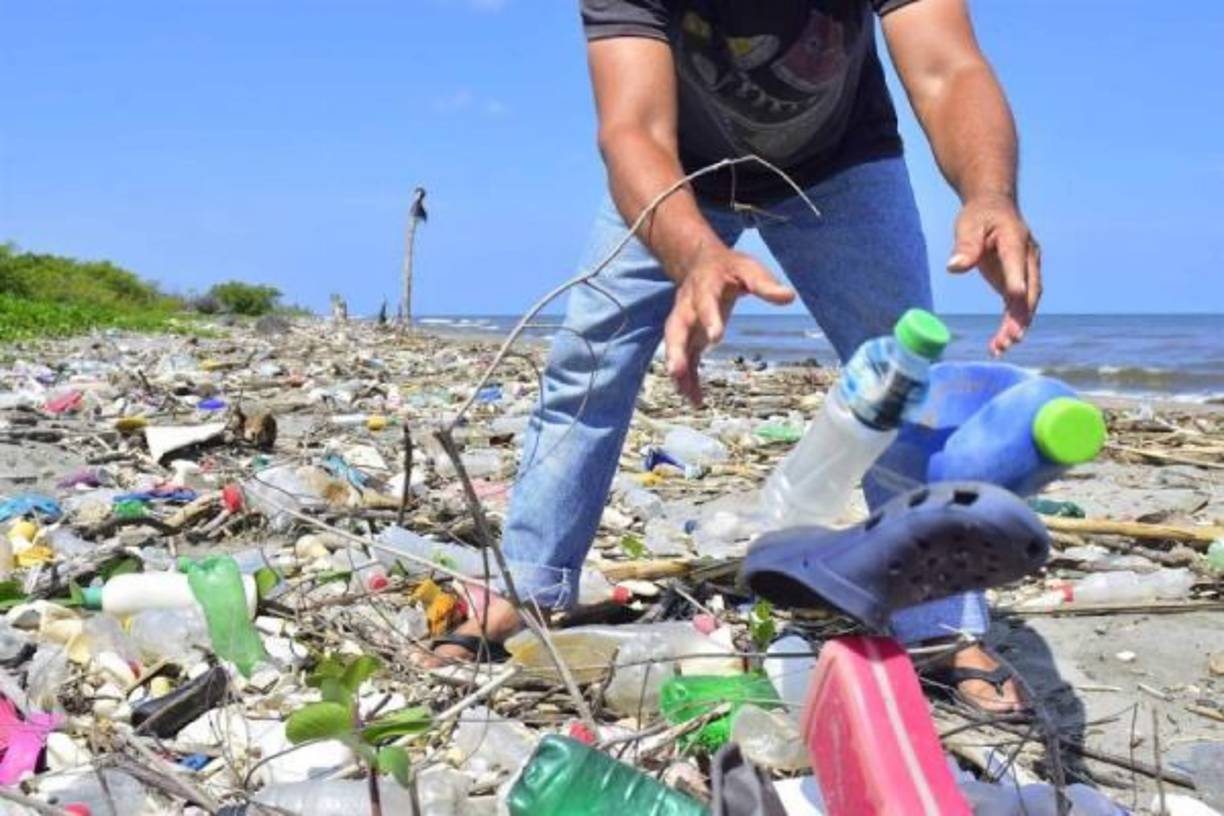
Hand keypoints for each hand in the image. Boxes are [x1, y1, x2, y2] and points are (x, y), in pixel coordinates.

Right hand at [664, 246, 794, 405]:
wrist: (700, 262)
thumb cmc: (730, 267)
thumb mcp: (749, 269)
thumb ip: (765, 284)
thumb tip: (790, 296)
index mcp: (704, 287)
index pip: (705, 303)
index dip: (709, 320)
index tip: (715, 338)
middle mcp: (687, 307)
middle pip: (675, 328)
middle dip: (675, 351)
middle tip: (676, 371)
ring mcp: (684, 323)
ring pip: (675, 347)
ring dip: (678, 370)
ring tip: (685, 394)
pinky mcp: (687, 337)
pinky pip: (684, 359)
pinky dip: (687, 379)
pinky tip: (696, 400)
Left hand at [947, 194, 1041, 355]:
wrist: (994, 208)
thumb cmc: (980, 215)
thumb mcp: (968, 225)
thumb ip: (965, 246)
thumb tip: (955, 266)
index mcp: (1015, 239)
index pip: (1017, 261)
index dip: (1017, 279)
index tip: (1015, 296)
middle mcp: (1026, 258)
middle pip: (1029, 289)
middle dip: (1021, 315)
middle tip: (1011, 337)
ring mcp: (1025, 271)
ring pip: (1026, 302)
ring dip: (1016, 325)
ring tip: (1001, 347)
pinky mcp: (1017, 281)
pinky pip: (1017, 306)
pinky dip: (1010, 324)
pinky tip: (1000, 343)